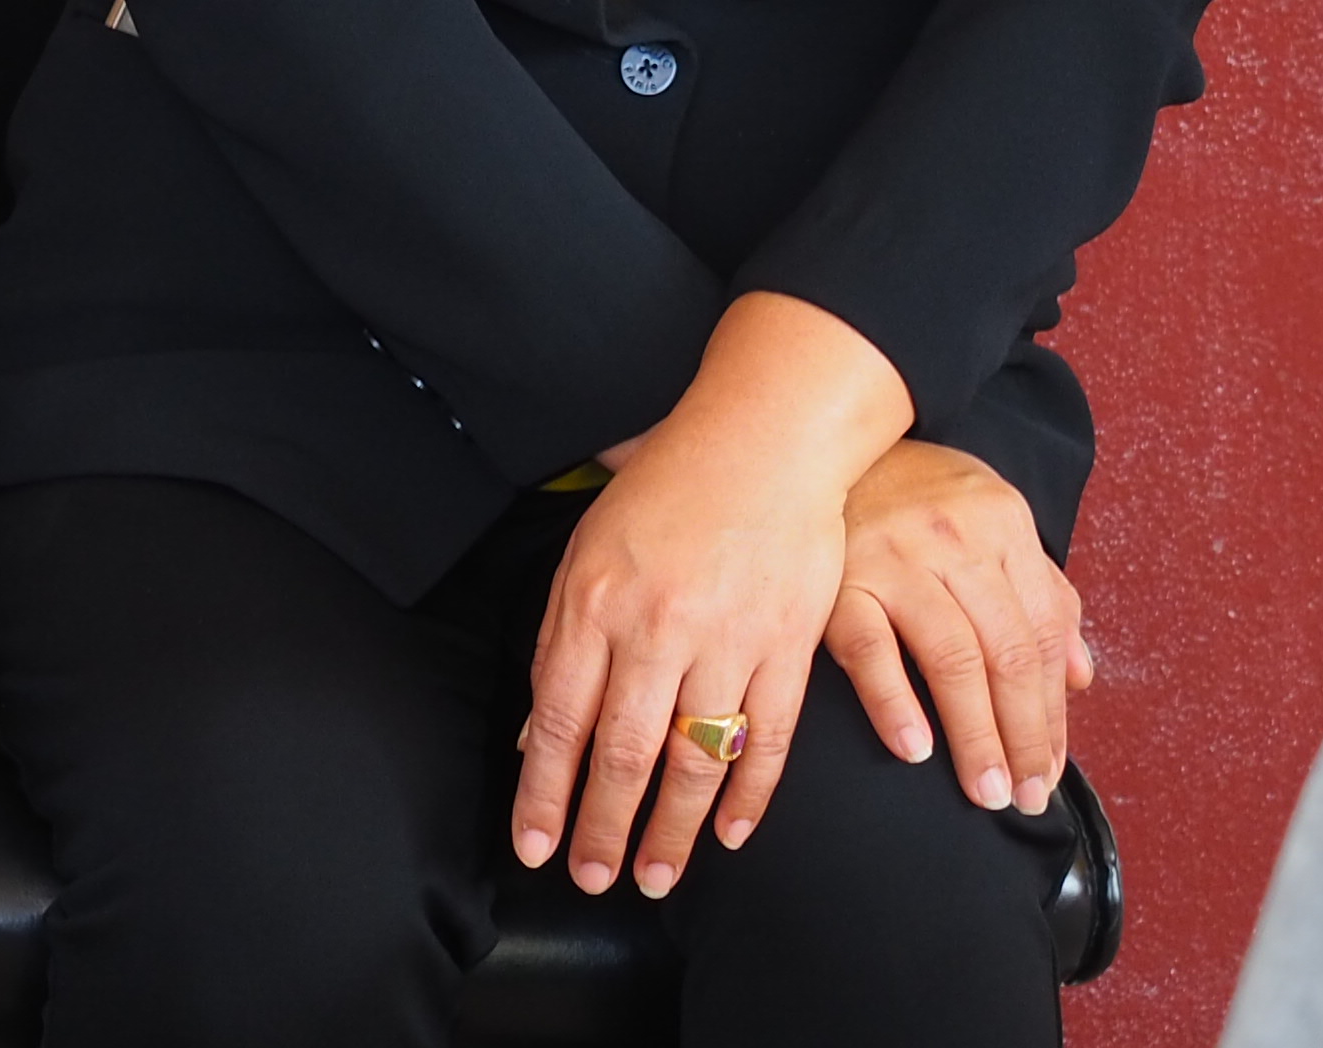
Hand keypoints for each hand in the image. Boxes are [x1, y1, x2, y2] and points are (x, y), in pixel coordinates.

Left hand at [513, 293, 908, 898]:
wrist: (765, 442)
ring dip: (673, 830)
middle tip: (593, 880)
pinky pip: (768, 740)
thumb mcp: (588, 550)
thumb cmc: (666, 490)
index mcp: (595, 602)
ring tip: (658, 879)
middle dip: (603, 828)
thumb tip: (535, 728)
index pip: (559, 719)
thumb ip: (562, 641)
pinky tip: (729, 834)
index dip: (545, 792)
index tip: (536, 846)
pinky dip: (749, 795)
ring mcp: (728, 644)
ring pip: (695, 760)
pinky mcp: (787, 651)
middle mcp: (657, 630)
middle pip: (624, 753)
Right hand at [826, 440, 1088, 815]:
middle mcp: (957, 536)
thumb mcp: (988, 522)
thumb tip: (1081, 678)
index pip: (1043, 636)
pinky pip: (871, 647)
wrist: (815, 440)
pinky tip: (915, 749)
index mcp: (1003, 523)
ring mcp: (896, 555)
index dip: (1053, 713)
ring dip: (975, 736)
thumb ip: (1041, 594)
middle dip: (1024, 737)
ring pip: (954, 659)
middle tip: (1024, 797)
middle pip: (1008, 653)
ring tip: (985, 791)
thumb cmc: (909, 492)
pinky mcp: (838, 576)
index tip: (1050, 771)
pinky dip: (895, 702)